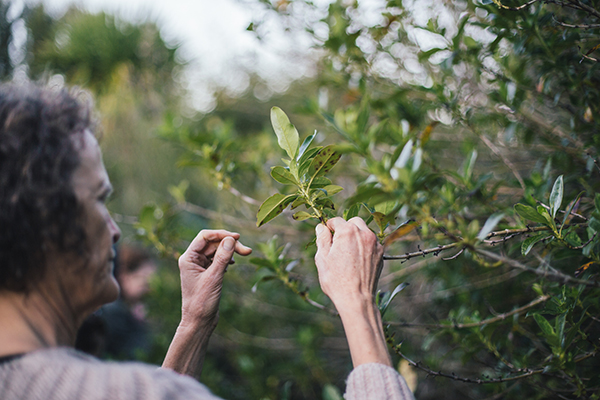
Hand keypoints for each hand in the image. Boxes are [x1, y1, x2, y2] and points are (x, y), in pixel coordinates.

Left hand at [178, 229, 251, 328]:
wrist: (199, 322)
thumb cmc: (202, 302)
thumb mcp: (214, 278)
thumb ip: (222, 257)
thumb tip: (230, 239)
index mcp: (188, 258)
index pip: (204, 237)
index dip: (221, 234)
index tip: (237, 237)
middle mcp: (192, 260)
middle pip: (213, 243)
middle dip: (229, 244)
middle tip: (247, 251)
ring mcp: (199, 266)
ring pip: (217, 251)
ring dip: (230, 251)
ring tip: (245, 255)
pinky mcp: (207, 273)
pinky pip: (217, 259)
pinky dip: (227, 258)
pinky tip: (233, 263)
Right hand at [315, 217, 390, 366]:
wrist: (357, 299)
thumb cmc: (336, 280)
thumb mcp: (322, 258)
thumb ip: (322, 239)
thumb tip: (321, 227)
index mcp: (347, 232)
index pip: (336, 221)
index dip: (329, 228)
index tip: (326, 237)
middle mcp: (364, 233)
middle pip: (353, 222)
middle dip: (345, 229)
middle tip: (337, 244)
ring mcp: (375, 243)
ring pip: (364, 231)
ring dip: (356, 236)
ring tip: (348, 253)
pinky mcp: (381, 253)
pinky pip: (371, 243)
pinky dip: (365, 246)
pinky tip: (357, 260)